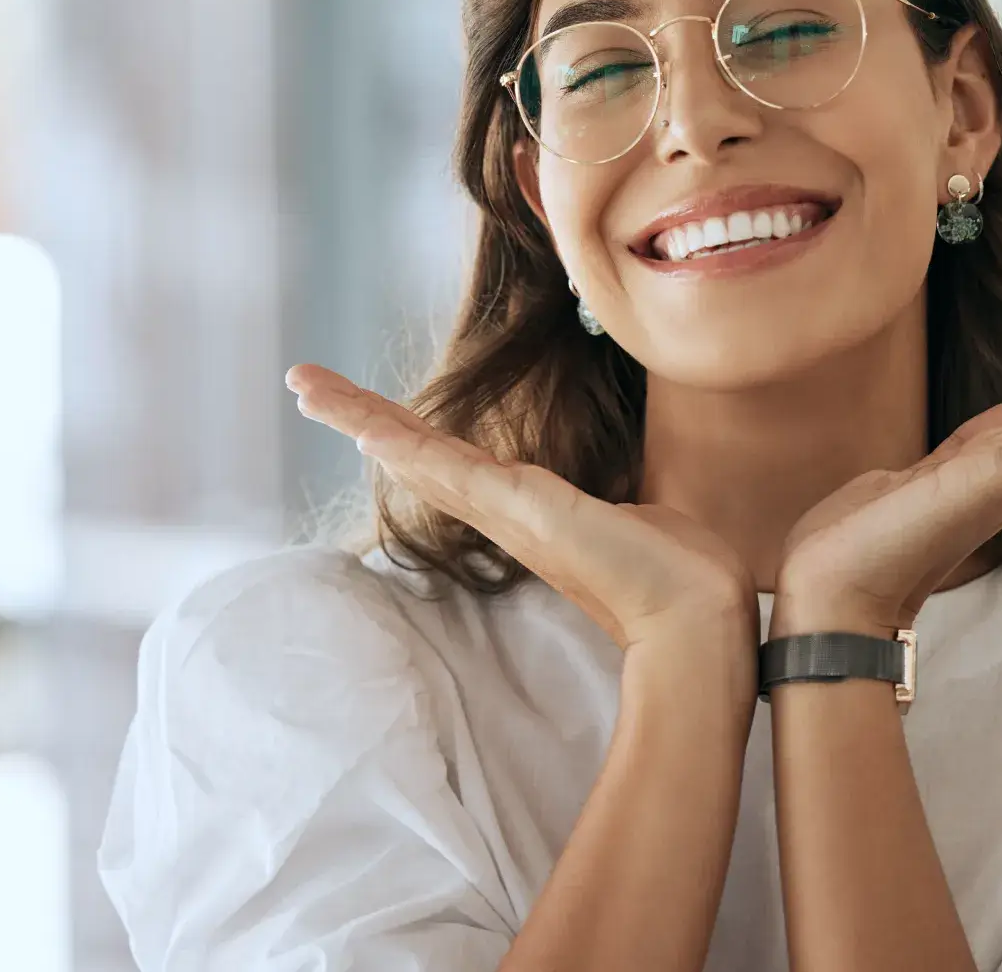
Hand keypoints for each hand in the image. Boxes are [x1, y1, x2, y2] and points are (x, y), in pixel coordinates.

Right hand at [285, 363, 757, 652]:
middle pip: (414, 454)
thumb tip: (634, 511)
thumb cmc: (680, 575)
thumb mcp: (637, 519)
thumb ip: (618, 509)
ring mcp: (509, 513)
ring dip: (360, 417)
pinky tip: (365, 428)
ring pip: (418, 456)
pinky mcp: (524, 510)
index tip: (363, 413)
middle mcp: (505, 512)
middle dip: (357, 415)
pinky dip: (404, 446)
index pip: (450, 461)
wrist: (700, 617)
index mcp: (527, 511)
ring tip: (307, 387)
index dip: (403, 433)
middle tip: (301, 384)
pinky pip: (451, 470)